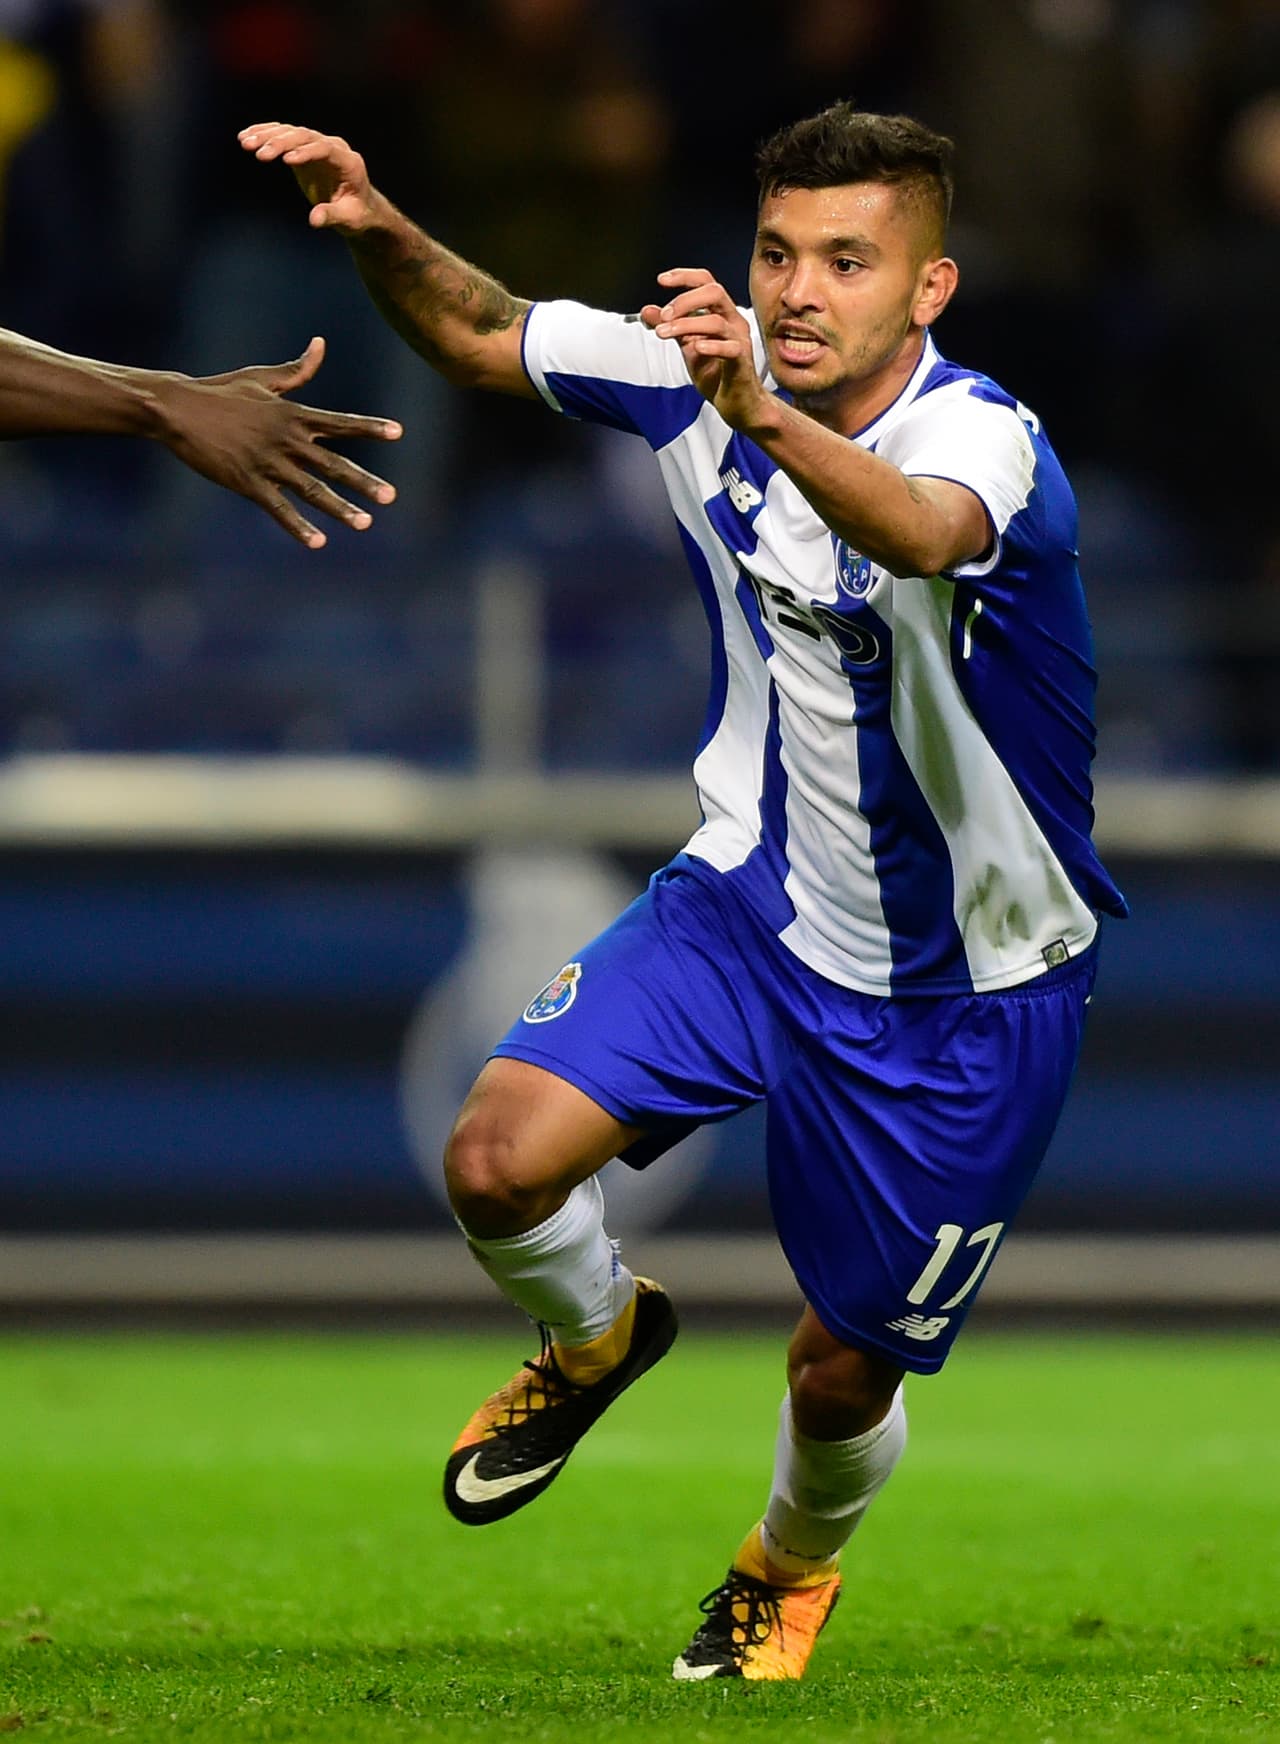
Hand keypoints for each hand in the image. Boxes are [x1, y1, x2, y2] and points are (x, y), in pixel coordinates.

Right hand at [152, 336, 401, 548]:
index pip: (340, 423)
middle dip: (363, 481)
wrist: (177, 409)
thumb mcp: (262, 379)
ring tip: (365, 524)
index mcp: (293, 414)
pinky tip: (318, 542)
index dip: (369, 427)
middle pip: (333, 463)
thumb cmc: (220, 392)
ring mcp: (268, 462)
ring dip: (340, 508)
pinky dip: (298, 526)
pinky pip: (278, 508)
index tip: (398, 432)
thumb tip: (320, 345)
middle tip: (390, 497)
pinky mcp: (247, 482)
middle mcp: (286, 439)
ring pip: (312, 489)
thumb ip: (297, 370)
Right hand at [238, 122, 376, 233]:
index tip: (287, 160)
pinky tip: (245, 136)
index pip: (326, 149)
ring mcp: (318, 144)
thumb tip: (314, 220)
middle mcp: (334, 147)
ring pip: (291, 132)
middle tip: (259, 153)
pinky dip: (265, 134)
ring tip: (244, 141)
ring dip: (268, 135)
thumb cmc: (357, 214)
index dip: (307, 152)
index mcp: (348, 162)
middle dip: (281, 143)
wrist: (359, 207)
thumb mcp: (349, 220)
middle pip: (305, 136)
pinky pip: (284, 135)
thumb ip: (332, 216)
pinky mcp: (304, 148)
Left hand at [640, 269, 767, 430]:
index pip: (705, 282)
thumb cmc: (716, 373)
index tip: (661, 280)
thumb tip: (647, 310)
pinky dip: (711, 345)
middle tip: (663, 316)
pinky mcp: (742, 361)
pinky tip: (695, 348)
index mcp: (721, 312)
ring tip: (663, 334)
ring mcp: (740, 339)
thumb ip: (670, 327)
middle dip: (684, 300)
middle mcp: (733, 320)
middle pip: (714, 292)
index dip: (684, 276)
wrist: (736, 403)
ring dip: (685, 325)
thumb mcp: (687, 346)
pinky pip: (730, 348)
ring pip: (716, 321)